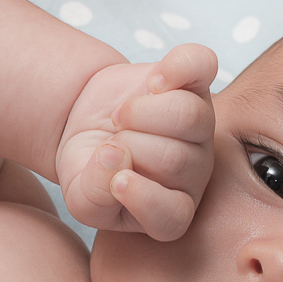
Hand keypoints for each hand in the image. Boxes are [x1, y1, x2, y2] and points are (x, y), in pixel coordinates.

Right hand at [56, 43, 216, 240]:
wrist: (87, 124)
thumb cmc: (89, 168)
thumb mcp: (79, 196)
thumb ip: (95, 194)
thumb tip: (114, 156)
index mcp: (171, 211)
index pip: (173, 215)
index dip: (141, 196)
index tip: (115, 180)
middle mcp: (194, 172)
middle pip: (174, 159)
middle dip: (129, 146)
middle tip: (111, 142)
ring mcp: (201, 127)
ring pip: (189, 116)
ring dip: (141, 113)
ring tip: (121, 118)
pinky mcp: (195, 84)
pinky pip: (203, 66)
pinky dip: (177, 67)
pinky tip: (154, 81)